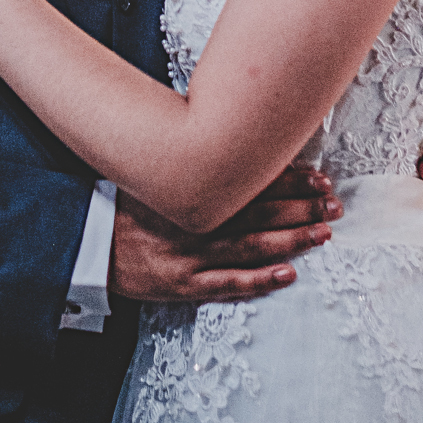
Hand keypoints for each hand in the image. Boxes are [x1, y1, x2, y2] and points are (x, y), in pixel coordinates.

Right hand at [109, 167, 342, 304]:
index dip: (289, 179)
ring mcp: (192, 255)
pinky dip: (259, 280)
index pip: (250, 181)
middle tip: (335, 203)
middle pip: (259, 213)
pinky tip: (287, 274)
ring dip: (292, 240)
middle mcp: (197, 220)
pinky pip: (227, 284)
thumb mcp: (156, 173)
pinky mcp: (184, 286)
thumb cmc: (127, 206)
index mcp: (193, 189)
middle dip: (302, 207)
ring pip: (251, 247)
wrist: (87, 245)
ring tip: (324, 233)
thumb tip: (234, 136)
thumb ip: (193, 161)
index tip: (319, 175)